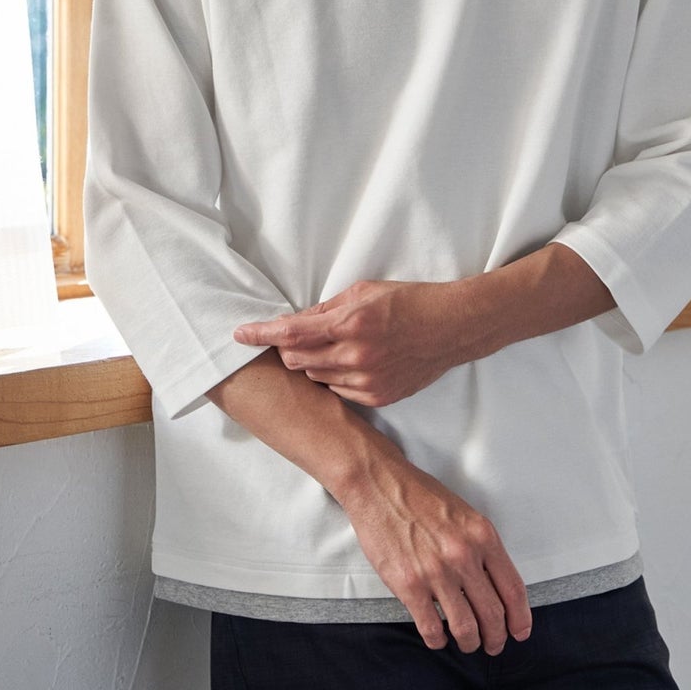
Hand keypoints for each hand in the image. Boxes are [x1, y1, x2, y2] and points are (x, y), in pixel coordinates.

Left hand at [233, 278, 478, 406]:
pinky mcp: (378, 397)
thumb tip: (297, 321)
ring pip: (316, 378)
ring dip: (312, 364)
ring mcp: (367, 381)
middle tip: (293, 338)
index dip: (260, 334)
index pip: (291, 333)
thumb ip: (327, 309)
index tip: (239, 334)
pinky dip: (335, 378)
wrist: (451, 329)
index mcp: (350, 323)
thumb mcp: (365, 292)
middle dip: (288, 350)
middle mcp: (355, 356)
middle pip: (297, 361)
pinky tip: (350, 363)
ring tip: (332, 347)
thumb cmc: (410, 302)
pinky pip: (339, 392)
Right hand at [338, 449, 532, 653]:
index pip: (513, 589)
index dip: (521, 618)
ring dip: (469, 643)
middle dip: (497, 638)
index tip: (520, 632)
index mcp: (483, 536)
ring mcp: (436, 572)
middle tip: (494, 645)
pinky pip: (431, 627)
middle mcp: (463, 556)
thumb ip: (482, 547)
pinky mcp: (409, 585)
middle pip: (493, 614)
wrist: (378, 485)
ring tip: (467, 644)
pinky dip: (438, 640)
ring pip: (465, 627)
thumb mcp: (465, 514)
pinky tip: (437, 638)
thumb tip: (495, 584)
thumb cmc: (420, 496)